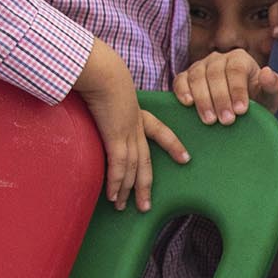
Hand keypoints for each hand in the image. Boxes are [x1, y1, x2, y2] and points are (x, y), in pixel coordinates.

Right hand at [76, 37, 189, 211]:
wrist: (103, 70)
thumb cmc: (99, 73)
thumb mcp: (106, 85)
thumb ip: (102, 96)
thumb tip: (92, 98)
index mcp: (136, 112)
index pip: (160, 131)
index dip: (173, 145)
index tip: (185, 157)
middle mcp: (135, 126)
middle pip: (145, 160)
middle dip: (145, 185)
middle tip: (146, 205)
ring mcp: (127, 133)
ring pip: (132, 168)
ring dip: (128, 190)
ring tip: (125, 207)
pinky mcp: (116, 138)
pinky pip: (119, 167)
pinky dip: (117, 183)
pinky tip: (114, 196)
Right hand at [172, 50, 277, 124]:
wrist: (240, 111)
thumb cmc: (257, 101)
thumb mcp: (271, 96)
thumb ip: (273, 86)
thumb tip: (267, 73)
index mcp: (239, 59)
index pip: (236, 70)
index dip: (238, 90)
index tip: (241, 110)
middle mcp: (218, 59)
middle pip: (215, 74)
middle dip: (221, 99)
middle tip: (226, 120)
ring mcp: (200, 66)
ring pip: (197, 77)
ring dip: (202, 99)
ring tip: (210, 120)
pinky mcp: (186, 77)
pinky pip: (180, 80)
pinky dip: (182, 90)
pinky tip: (187, 104)